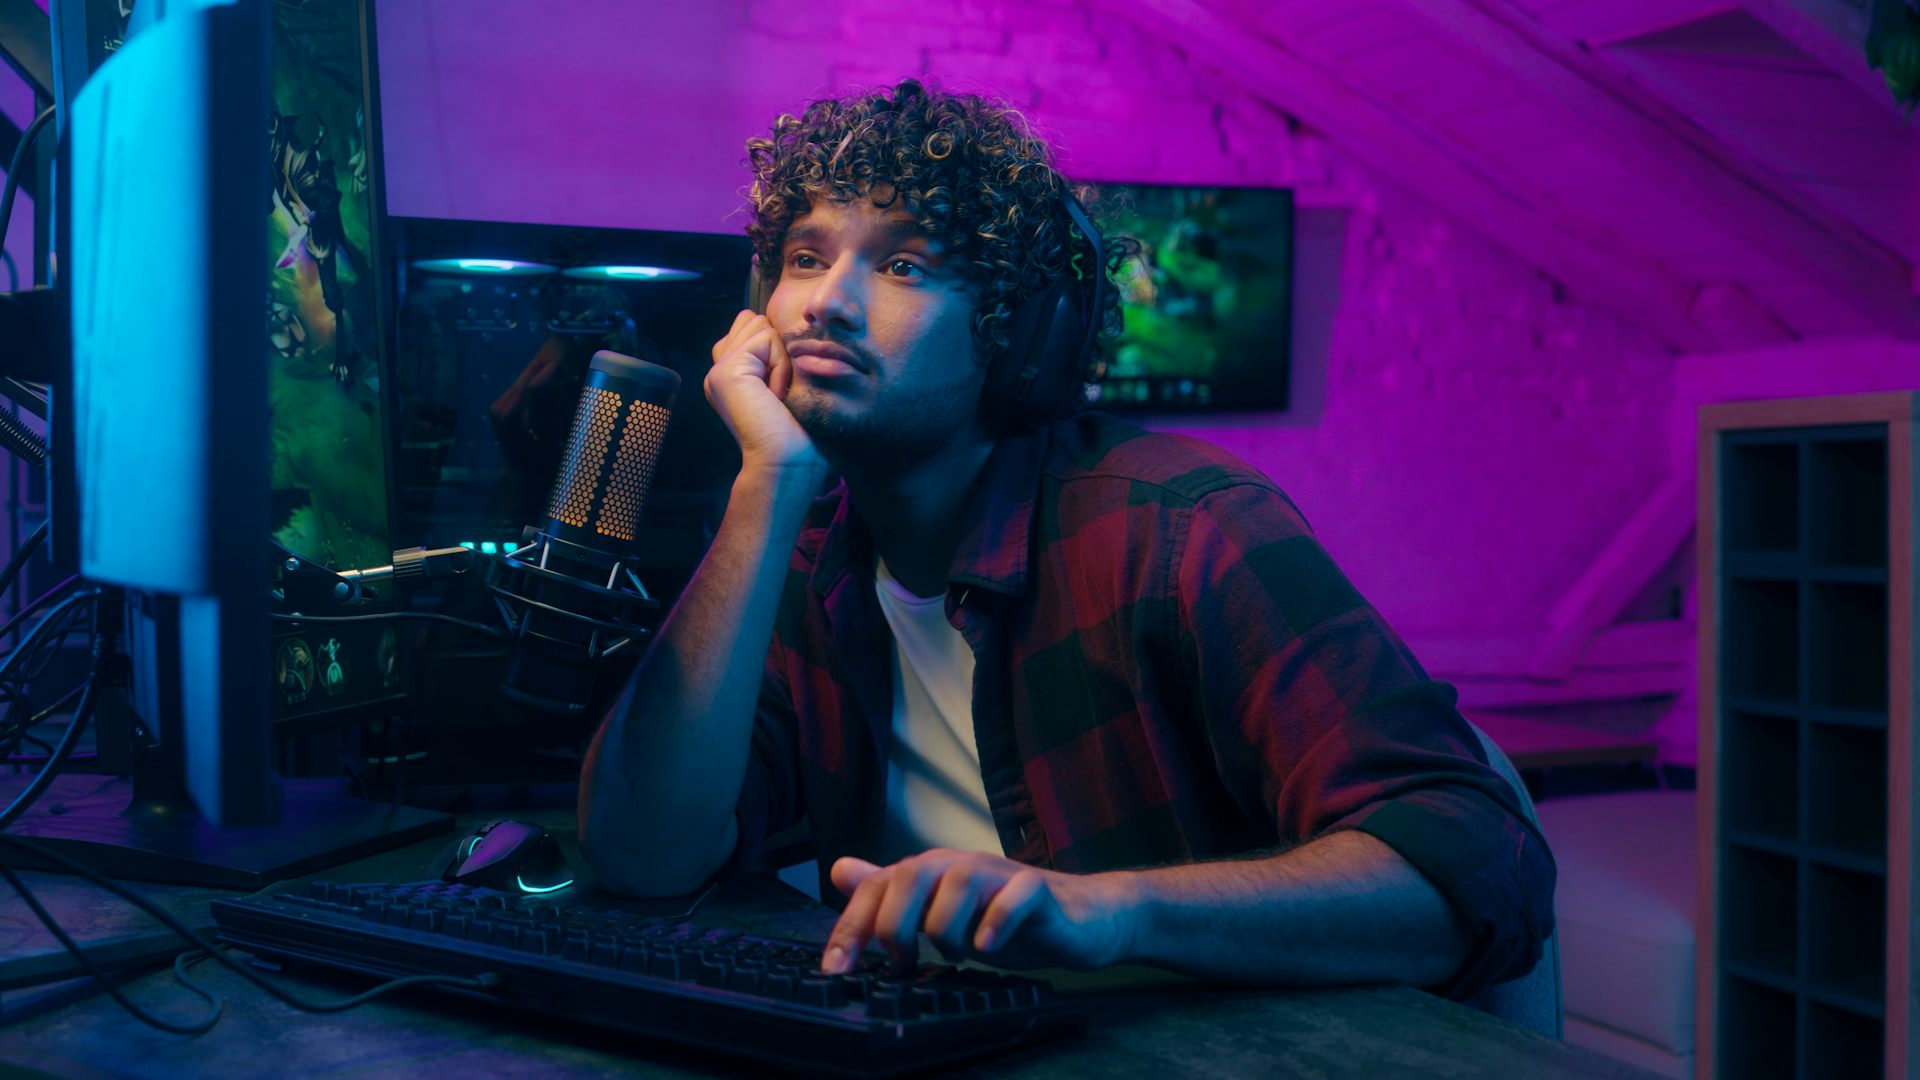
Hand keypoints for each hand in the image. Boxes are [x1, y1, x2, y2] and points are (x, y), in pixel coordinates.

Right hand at [706, 309, 824, 475]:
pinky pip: (766, 339)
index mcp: (730, 373)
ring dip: (780, 358)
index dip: (776, 348)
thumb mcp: (785, 381)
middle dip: (777, 349)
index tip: (780, 390)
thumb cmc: (798, 431)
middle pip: (754, 320)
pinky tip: (775, 395)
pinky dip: (781, 364)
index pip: (751, 325)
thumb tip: (772, 323)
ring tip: (777, 394)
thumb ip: (772, 352)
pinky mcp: (727, 371)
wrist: (788, 463)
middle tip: (779, 392)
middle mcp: (719, 369)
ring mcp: (718, 369)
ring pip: (760, 326)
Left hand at [819, 849, 1136, 974]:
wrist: (1078, 918)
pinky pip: (1014, 896)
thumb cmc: (1006, 919)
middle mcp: (961, 866)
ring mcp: (1000, 874)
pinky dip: (996, 921)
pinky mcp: (1037, 889)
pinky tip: (989, 947)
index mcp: (932, 873)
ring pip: (958, 883)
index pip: (878, 885)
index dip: (852, 925)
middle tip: (901, 964)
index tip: (837, 968)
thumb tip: (839, 869)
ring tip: (954, 955)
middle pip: (911, 875)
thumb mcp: (940, 913)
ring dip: (947, 927)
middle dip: (894, 925)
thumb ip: (892, 894)